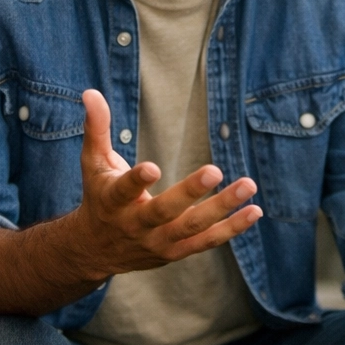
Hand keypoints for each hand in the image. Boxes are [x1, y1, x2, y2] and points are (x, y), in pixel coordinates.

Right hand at [71, 90, 262, 280]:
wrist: (95, 250)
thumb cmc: (99, 197)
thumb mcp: (93, 163)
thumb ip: (96, 128)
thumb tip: (90, 92)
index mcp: (112, 201)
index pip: (123, 190)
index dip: (137, 181)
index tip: (153, 167)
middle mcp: (135, 225)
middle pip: (164, 211)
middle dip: (189, 192)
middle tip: (214, 170)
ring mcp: (158, 241)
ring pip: (192, 227)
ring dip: (222, 208)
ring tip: (249, 185)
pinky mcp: (176, 252)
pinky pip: (207, 242)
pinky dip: (232, 228)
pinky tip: (254, 210)